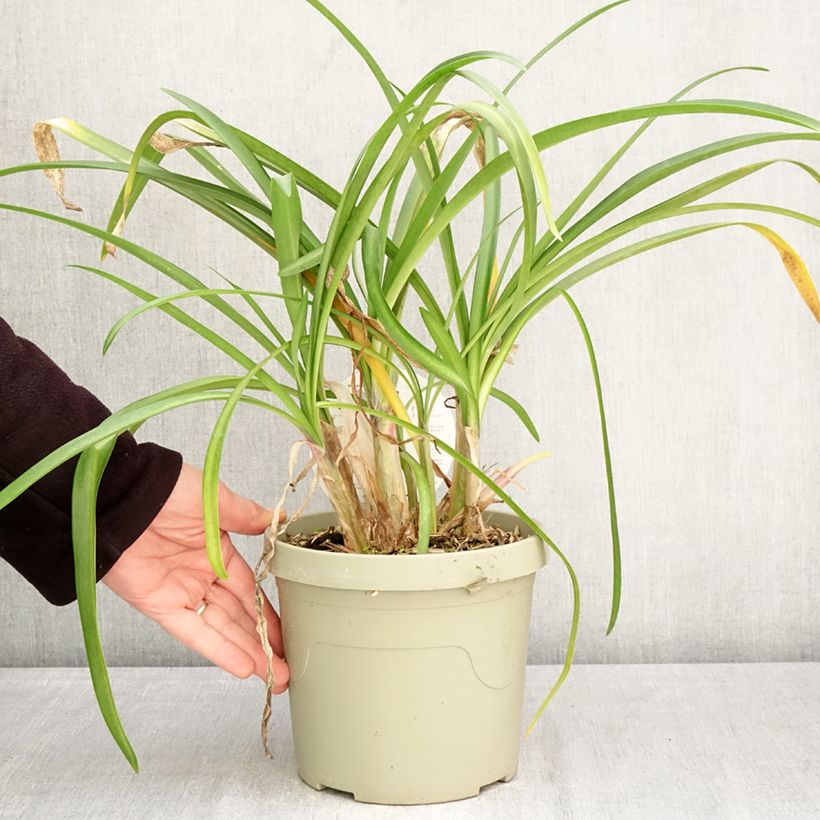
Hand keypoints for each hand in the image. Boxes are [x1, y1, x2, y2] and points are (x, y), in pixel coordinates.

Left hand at [103, 463, 288, 692]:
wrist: (121, 498)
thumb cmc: (166, 491)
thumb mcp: (216, 499)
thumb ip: (246, 516)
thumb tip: (277, 519)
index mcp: (218, 551)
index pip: (251, 591)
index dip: (270, 614)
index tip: (291, 634)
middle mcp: (202, 576)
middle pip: (240, 618)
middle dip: (264, 644)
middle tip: (288, 669)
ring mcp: (183, 593)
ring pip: (222, 630)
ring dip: (248, 653)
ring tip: (274, 677)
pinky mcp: (161, 606)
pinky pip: (194, 633)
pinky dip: (218, 650)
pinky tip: (243, 667)